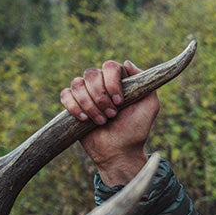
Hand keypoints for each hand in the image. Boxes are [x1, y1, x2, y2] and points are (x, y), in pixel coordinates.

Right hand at [59, 60, 158, 185]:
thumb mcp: (150, 106)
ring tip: (101, 121)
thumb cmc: (135, 130)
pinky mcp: (72, 105)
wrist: (120, 152)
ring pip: (77, 84)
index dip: (112, 83)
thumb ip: (146, 83)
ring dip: (90, 105)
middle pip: (91, 73)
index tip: (120, 102)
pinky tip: (85, 119)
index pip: (110, 66)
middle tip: (112, 115)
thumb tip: (127, 63)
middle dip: (101, 97)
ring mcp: (85, 93)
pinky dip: (74, 106)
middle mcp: (101, 84)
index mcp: (118, 81)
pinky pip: (65, 95)